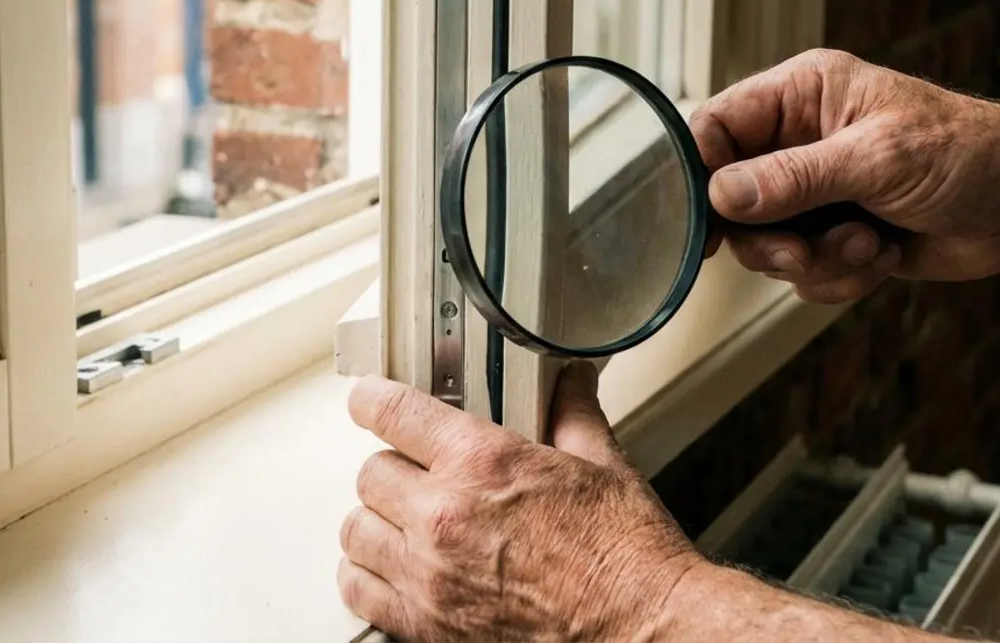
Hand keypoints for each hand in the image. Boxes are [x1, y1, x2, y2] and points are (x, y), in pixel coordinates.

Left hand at [338, 361, 703, 641]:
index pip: (393, 412)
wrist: (643, 631)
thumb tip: (570, 381)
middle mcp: (445, 516)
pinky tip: (392, 570)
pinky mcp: (426, 626)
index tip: (370, 401)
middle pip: (371, 473)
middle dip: (393, 467)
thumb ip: (571, 413)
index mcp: (483, 463)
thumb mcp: (603, 465)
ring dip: (377, 521)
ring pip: (356, 531)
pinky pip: (359, 591)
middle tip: (417, 473)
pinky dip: (367, 578)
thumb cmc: (627, 558)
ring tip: (402, 522)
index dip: (374, 400)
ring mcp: (430, 575)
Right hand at [688, 49, 999, 302]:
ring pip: (765, 245)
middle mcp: (799, 141)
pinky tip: (882, 256)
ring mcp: (816, 192)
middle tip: (800, 250)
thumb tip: (722, 195)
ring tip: (866, 246)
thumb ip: (794, 178)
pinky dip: (839, 277)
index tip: (703, 224)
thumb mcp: (876, 159)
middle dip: (768, 237)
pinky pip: (802, 272)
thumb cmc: (969, 154)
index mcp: (802, 95)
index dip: (699, 175)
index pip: (716, 127)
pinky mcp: (835, 235)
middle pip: (730, 200)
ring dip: (814, 260)